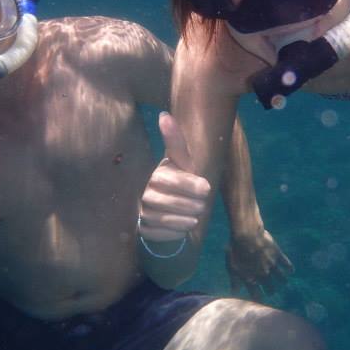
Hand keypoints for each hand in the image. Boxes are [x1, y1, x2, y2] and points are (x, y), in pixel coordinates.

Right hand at [139, 112, 210, 241]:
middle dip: (193, 205)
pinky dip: (177, 233)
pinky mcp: (143, 230)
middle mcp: (145, 193)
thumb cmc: (178, 180)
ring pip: (169, 220)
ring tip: (194, 216)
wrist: (167, 208)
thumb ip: (175, 141)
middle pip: (174, 202)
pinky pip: (163, 235)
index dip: (191, 185)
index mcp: (156, 174)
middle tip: (201, 205)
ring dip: (187, 219)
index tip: (206, 189)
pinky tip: (182, 227)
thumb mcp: (182, 162)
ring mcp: (142, 212)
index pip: (173, 180)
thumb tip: (163, 114)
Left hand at [226, 229, 293, 300]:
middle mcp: (263, 275)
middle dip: (271, 291)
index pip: (257, 295)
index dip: (258, 298)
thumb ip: (234, 280)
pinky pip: (287, 265)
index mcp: (251, 278)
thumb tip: (235, 291)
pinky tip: (290, 270)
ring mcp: (272, 265)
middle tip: (271, 291)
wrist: (246, 235)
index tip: (260, 299)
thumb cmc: (236, 250)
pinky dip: (290, 268)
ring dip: (283, 281)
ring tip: (283, 282)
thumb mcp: (231, 266)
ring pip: (282, 279)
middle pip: (271, 289)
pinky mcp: (278, 255)